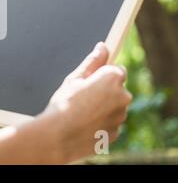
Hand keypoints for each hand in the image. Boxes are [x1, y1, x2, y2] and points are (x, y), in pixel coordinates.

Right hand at [43, 42, 131, 161]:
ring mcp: (120, 117)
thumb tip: (102, 46)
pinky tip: (83, 124)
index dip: (102, 74)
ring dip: (102, 108)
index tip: (90, 80)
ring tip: (80, 112)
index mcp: (113, 78)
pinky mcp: (116, 133)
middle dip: (104, 91)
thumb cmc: (64, 103)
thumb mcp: (75, 77)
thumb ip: (92, 61)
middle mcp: (123, 96)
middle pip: (117, 89)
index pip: (117, 70)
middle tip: (81, 96)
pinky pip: (109, 124)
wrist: (58, 136)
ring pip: (113, 108)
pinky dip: (100, 123)